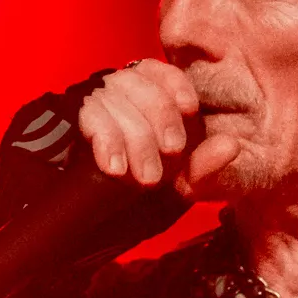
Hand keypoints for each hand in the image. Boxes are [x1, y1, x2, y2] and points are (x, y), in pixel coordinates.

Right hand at [78, 59, 239, 198]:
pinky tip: (115, 167)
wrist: (88, 225)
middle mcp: (115, 92)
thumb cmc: (143, 199)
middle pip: (139, 81)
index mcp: (144, 99)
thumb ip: (204, 166)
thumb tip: (230, 146)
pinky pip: (88, 117)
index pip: (159, 71)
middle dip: (160, 116)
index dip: (174, 84)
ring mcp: (90, 103)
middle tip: (172, 152)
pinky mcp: (66, 120)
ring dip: (136, 137)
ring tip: (146, 178)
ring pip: (114, 97)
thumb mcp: (178, 183)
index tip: (191, 109)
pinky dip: (107, 141)